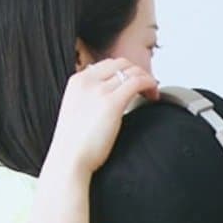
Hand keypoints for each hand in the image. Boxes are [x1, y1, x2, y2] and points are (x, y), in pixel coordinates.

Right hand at [48, 58, 158, 177]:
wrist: (69, 158)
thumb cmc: (74, 144)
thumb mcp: (77, 112)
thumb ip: (89, 101)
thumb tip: (107, 101)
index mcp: (77, 81)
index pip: (108, 65)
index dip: (126, 72)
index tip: (135, 84)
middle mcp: (88, 81)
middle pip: (122, 64)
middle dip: (138, 73)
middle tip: (147, 88)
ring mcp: (99, 90)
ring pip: (132, 71)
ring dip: (147, 80)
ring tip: (152, 94)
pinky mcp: (112, 102)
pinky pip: (138, 82)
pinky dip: (150, 85)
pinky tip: (153, 96)